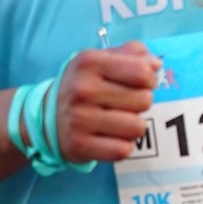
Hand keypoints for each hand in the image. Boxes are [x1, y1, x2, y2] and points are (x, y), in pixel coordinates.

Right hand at [52, 44, 158, 163]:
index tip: (142, 83)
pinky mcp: (80, 145)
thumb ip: (132, 54)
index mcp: (90, 62)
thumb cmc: (84, 85)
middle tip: (125, 104)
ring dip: (134, 127)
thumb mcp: (102, 60)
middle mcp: (83, 89)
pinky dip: (123, 146)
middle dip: (141, 103)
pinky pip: (123, 150)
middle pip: (144, 100)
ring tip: (119, 122)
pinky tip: (111, 138)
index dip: (150, 80)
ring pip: (137, 127)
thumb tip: (156, 64)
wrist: (46, 117)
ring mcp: (80, 118)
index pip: (142, 72)